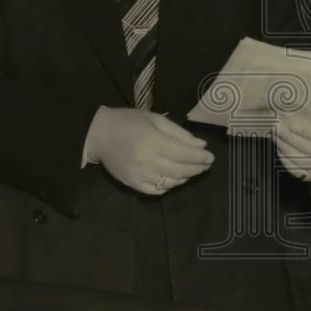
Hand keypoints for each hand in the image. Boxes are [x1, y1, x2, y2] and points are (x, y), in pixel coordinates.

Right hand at [86, 107, 213, 194]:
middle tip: (206, 165)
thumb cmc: (129, 121)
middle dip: (197, 168)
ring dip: (186, 178)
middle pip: (179, 170)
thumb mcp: (155, 119)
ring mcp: (138, 175)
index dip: (200, 157)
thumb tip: (201, 145)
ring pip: (170, 183)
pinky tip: (175, 179)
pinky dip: (170, 187)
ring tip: (193, 170)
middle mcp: (146, 160)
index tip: (211, 157)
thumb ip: (178, 133)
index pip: (183, 153)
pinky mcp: (132, 184)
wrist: (99, 134)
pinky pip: (156, 191)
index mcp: (152, 141)